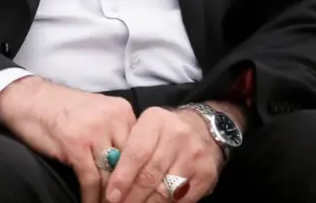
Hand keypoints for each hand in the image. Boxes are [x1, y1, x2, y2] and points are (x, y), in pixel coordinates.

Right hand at [0, 76, 135, 202]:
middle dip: (127, 189)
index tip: (138, 194)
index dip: (139, 176)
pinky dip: (91, 196)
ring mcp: (94, 130)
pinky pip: (90, 179)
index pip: (141, 151)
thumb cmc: (62, 110)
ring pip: (111, 174)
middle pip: (129, 164)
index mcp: (122, 111)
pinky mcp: (75, 143)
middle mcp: (113, 118)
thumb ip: (116, 134)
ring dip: (110, 197)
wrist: (28, 98)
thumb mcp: (97, 115)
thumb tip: (131, 166)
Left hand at [103, 106, 225, 202]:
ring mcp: (194, 156)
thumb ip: (129, 149)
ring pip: (166, 191)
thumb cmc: (164, 131)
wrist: (204, 128)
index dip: (122, 178)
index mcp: (156, 121)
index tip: (111, 195)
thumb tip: (110, 180)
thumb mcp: (145, 127)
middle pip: (150, 175)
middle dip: (131, 196)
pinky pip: (182, 199)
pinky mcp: (206, 175)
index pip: (136, 153)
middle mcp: (177, 136)